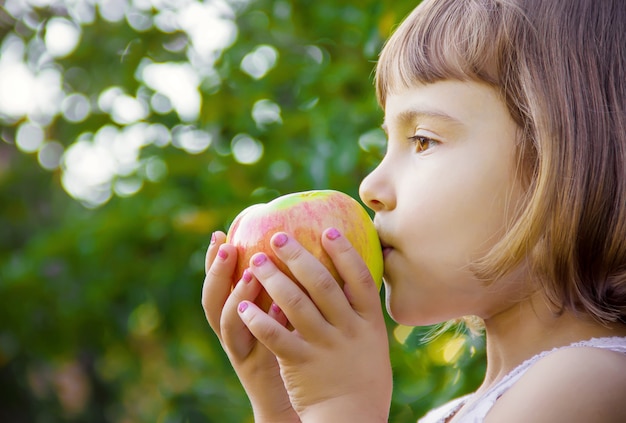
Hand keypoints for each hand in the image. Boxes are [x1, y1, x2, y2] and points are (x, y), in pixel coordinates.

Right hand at [201, 231, 299, 422]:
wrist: (291, 398)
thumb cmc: (291, 346)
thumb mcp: (281, 313)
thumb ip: (282, 286)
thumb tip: (300, 245)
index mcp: (235, 315)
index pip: (218, 284)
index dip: (213, 260)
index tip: (220, 233)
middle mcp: (233, 332)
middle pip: (212, 302)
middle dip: (217, 273)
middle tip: (228, 247)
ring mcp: (242, 352)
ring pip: (229, 325)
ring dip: (237, 297)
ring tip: (251, 274)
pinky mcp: (258, 371)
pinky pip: (259, 347)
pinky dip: (268, 325)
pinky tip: (278, 308)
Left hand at [237, 228, 392, 421]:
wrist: (352, 418)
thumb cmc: (363, 379)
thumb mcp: (372, 343)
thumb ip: (359, 313)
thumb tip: (350, 278)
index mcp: (369, 322)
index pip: (360, 278)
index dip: (344, 252)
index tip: (327, 230)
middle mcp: (348, 330)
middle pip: (322, 284)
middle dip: (298, 256)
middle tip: (277, 236)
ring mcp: (324, 346)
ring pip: (295, 304)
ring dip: (273, 279)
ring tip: (255, 260)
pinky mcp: (301, 363)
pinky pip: (276, 336)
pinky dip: (258, 319)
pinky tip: (244, 305)